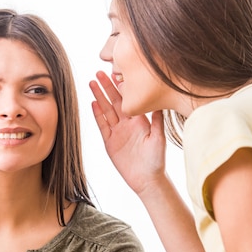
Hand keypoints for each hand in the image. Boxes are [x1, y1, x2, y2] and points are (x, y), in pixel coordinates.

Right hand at [89, 71, 166, 194]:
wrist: (147, 179)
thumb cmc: (156, 160)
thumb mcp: (159, 138)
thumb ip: (157, 120)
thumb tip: (159, 103)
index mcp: (139, 120)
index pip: (128, 99)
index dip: (122, 86)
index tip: (116, 72)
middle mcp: (127, 123)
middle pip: (114, 101)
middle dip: (107, 86)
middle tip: (99, 72)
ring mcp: (117, 132)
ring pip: (106, 110)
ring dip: (99, 97)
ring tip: (92, 83)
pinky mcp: (109, 142)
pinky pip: (102, 126)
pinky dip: (98, 115)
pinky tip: (93, 103)